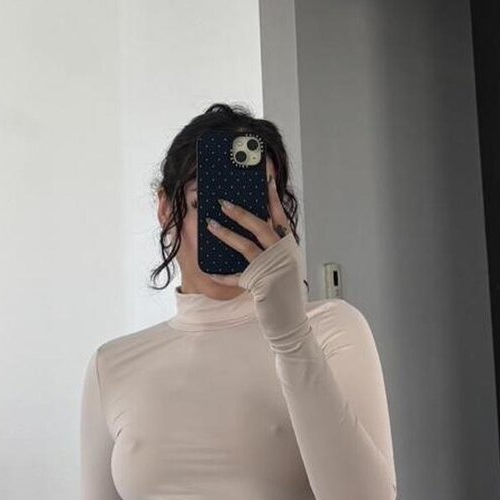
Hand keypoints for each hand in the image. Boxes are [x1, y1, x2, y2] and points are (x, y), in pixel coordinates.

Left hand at [206, 157, 309, 352]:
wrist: (290, 320)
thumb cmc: (285, 293)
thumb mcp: (284, 264)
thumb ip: (273, 245)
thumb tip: (256, 224)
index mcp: (290, 247)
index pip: (281, 216)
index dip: (272, 197)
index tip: (264, 178)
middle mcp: (283, 254)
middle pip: (260, 226)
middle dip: (240, 212)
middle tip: (222, 202)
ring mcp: (272, 269)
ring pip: (246, 246)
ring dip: (226, 234)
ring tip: (210, 225)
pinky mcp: (261, 285)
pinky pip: (237, 277)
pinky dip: (222, 274)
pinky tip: (209, 271)